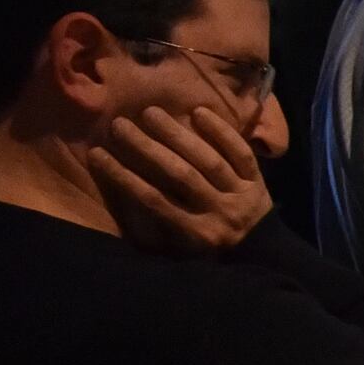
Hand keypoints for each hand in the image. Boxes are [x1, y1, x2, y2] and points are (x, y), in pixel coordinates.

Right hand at [90, 104, 270, 254]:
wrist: (265, 252)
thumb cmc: (212, 247)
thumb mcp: (183, 249)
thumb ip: (156, 228)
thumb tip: (118, 201)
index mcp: (196, 233)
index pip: (154, 201)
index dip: (124, 177)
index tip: (98, 154)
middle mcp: (219, 212)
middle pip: (180, 175)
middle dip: (147, 149)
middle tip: (120, 125)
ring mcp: (241, 194)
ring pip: (208, 160)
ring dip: (178, 134)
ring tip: (150, 113)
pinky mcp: (259, 180)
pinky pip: (240, 152)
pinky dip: (221, 132)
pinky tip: (198, 112)